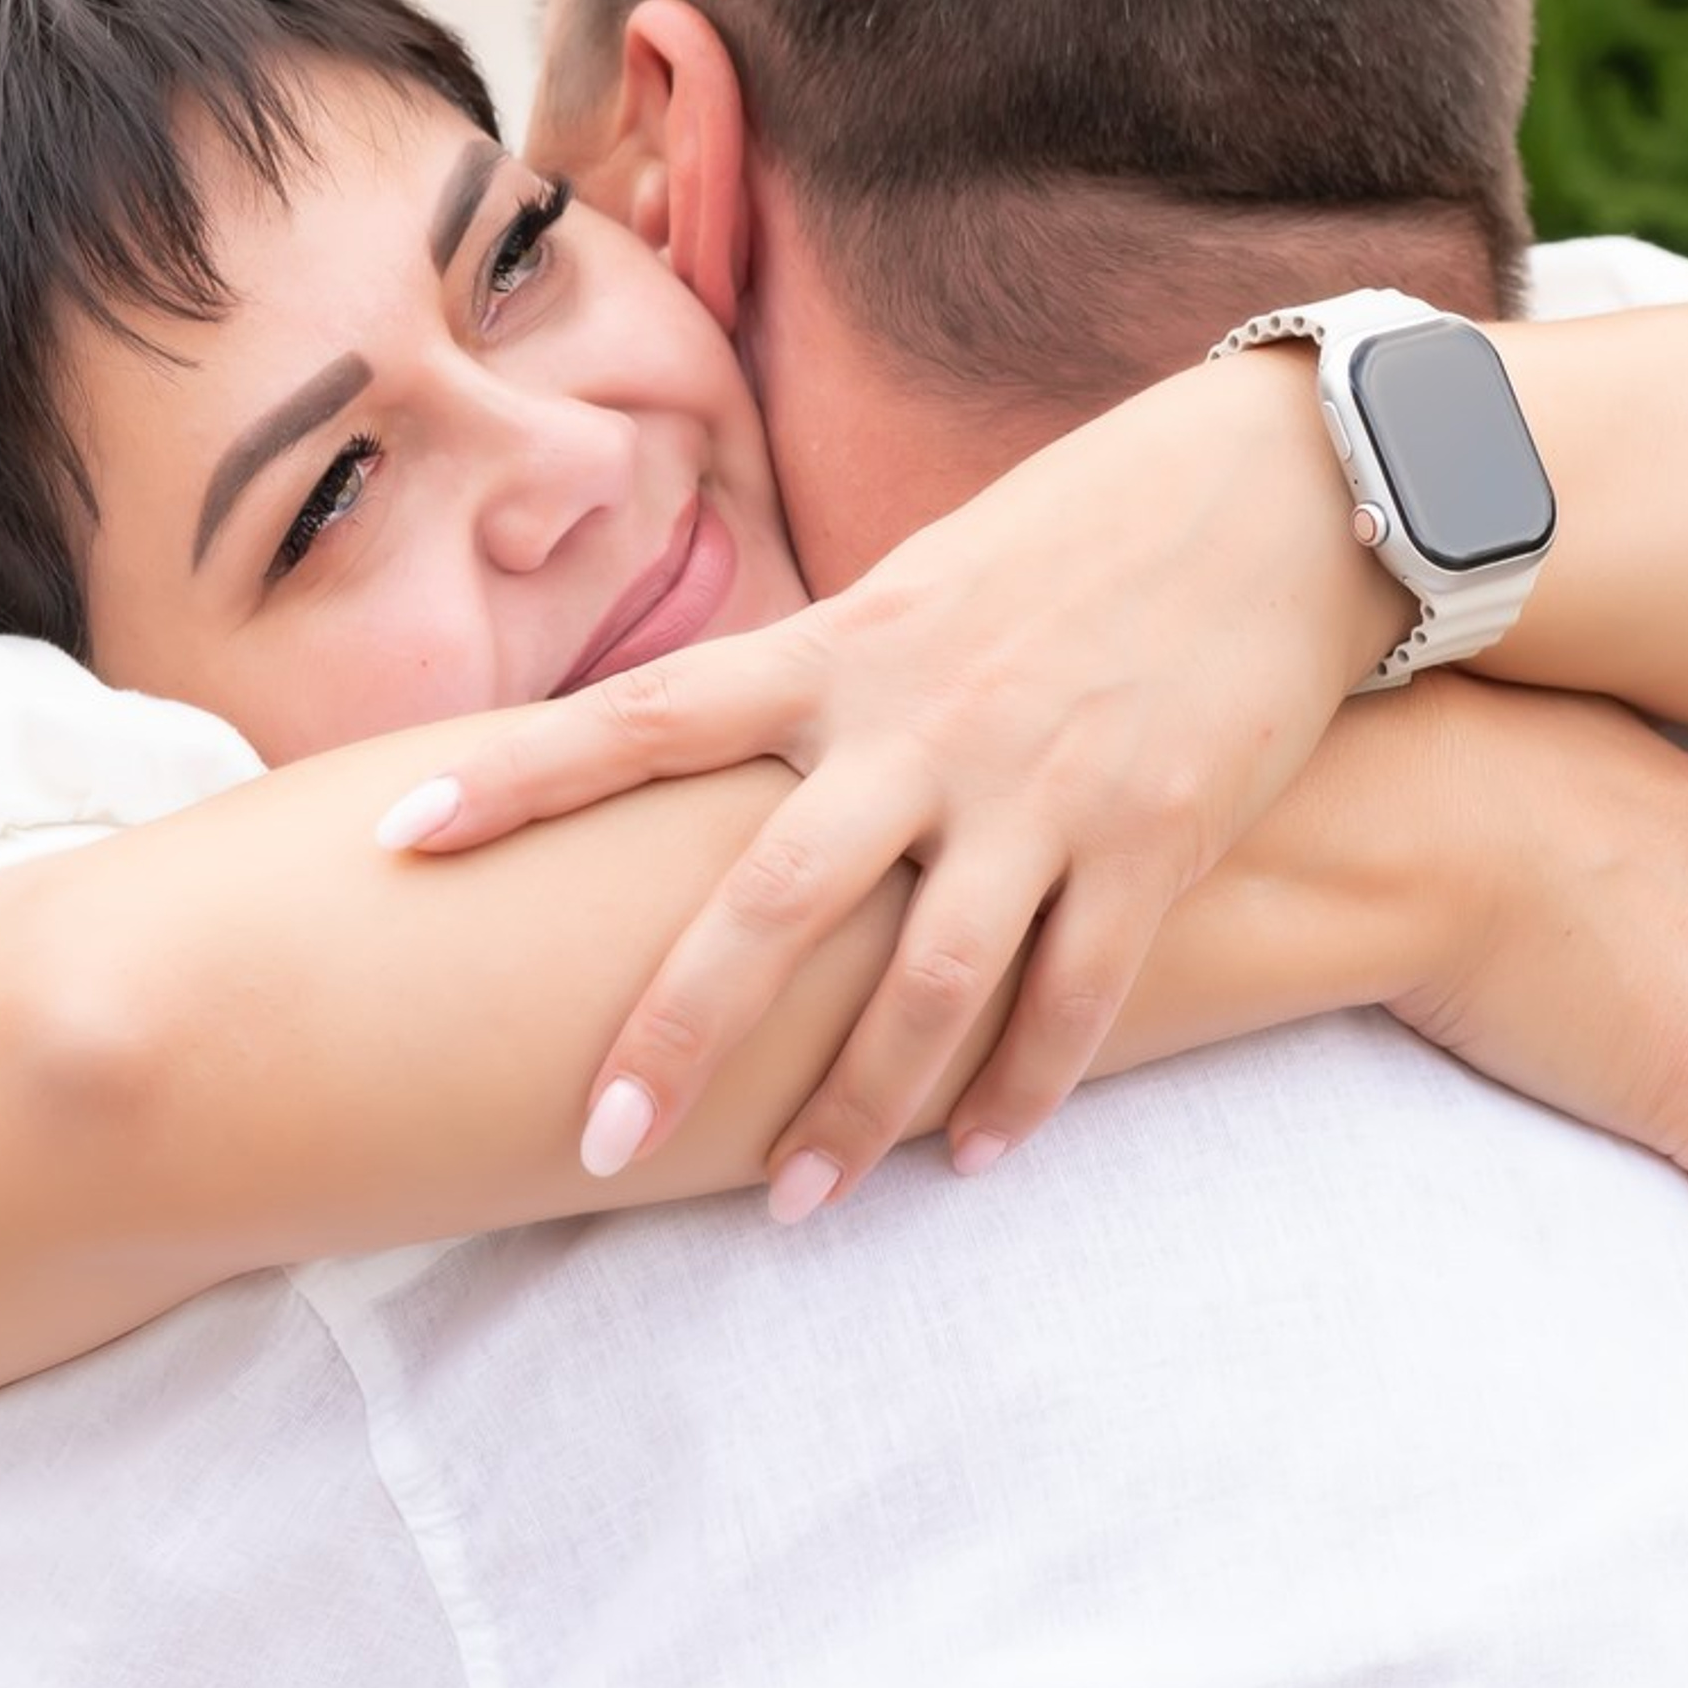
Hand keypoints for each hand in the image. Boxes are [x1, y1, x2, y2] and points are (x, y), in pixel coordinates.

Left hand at [379, 348, 1402, 1198]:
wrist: (1292, 486)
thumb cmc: (1092, 525)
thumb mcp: (930, 575)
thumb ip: (836, 670)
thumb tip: (743, 748)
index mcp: (848, 645)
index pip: (649, 714)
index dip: (521, 776)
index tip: (395, 834)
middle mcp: (924, 725)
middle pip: (766, 900)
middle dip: (675, 1035)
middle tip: (589, 1145)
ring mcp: (1041, 791)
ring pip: (922, 984)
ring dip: (851, 1110)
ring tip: (792, 1201)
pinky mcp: (1152, 841)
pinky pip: (1072, 998)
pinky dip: (1018, 1089)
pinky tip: (972, 1158)